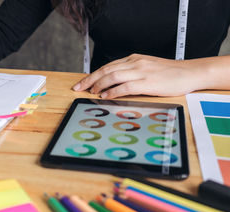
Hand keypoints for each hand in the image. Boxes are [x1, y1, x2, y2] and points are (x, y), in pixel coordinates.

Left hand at [72, 54, 205, 97]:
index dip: (92, 75)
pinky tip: (106, 96)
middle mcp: (135, 63)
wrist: (190, 73)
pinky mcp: (147, 82)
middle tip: (78, 88)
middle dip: (89, 79)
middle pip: (106, 70)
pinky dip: (113, 91)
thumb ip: (131, 74)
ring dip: (99, 85)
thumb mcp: (147, 69)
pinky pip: (125, 86)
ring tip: (91, 92)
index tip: (82, 83)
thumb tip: (113, 85)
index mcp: (134, 59)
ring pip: (112, 76)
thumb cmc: (169, 74)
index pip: (107, 66)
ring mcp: (141, 72)